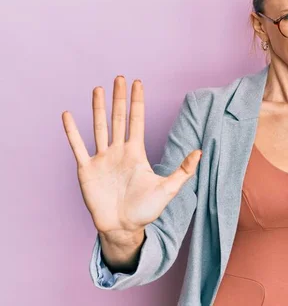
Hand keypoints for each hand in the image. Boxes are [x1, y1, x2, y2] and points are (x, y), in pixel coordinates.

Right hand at [61, 76, 201, 237]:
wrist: (123, 228)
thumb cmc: (146, 210)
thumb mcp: (169, 188)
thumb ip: (184, 170)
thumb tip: (200, 151)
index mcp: (136, 153)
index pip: (137, 120)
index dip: (137, 102)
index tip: (137, 83)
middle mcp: (118, 151)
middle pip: (118, 118)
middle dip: (119, 98)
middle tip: (119, 77)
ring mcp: (102, 159)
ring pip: (99, 127)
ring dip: (98, 108)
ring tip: (98, 89)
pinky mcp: (87, 170)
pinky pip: (78, 147)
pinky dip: (72, 131)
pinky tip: (67, 115)